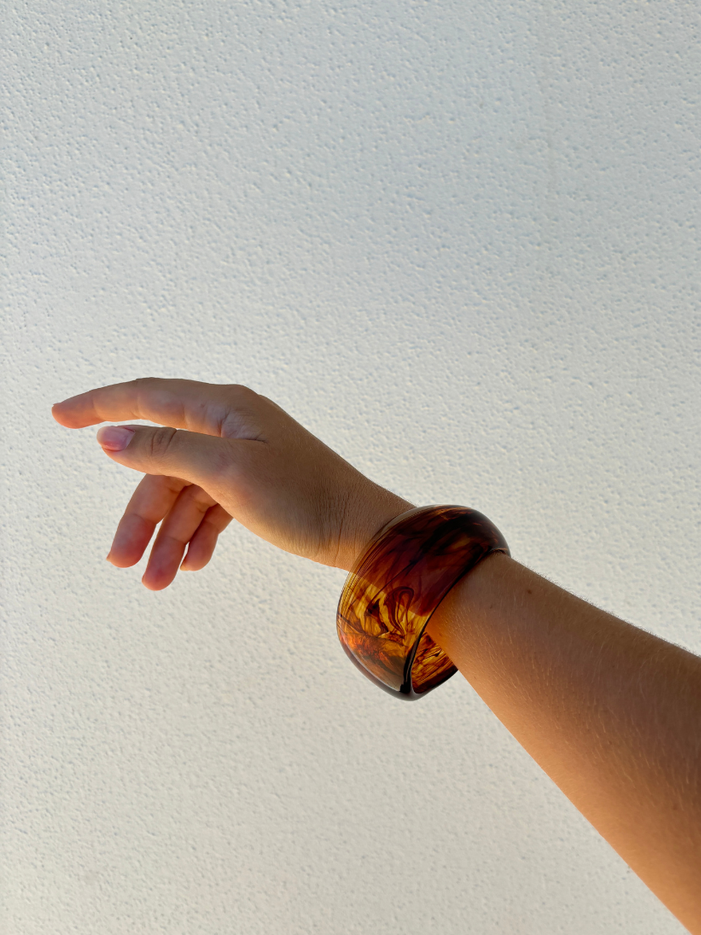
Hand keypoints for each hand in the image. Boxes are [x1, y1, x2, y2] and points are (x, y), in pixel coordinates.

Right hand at [52, 378, 413, 588]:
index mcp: (225, 407)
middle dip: (139, 513)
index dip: (100, 406)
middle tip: (119, 560)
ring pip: (185, 492)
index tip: (58, 417)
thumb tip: (112, 436)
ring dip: (167, 535)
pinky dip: (197, 534)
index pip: (148, 397)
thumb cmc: (304, 497)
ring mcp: (245, 455)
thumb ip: (167, 450)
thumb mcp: (228, 472)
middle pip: (162, 462)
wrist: (364, 533)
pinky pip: (210, 506)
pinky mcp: (257, 485)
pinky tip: (193, 564)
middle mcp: (232, 425)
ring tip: (158, 581)